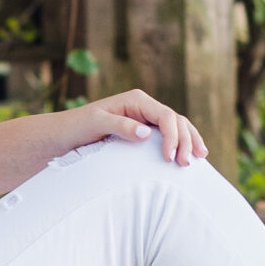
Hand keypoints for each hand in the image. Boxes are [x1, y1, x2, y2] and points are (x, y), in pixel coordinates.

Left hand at [72, 89, 207, 166]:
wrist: (64, 135)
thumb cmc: (77, 127)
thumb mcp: (95, 124)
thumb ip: (120, 126)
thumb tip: (146, 133)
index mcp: (136, 100)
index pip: (165, 115)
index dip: (173, 136)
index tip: (170, 158)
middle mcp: (144, 107)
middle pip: (176, 121)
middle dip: (186, 140)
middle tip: (186, 164)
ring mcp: (146, 119)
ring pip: (177, 127)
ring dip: (190, 141)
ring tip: (200, 158)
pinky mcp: (144, 132)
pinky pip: (168, 136)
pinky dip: (182, 144)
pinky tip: (191, 155)